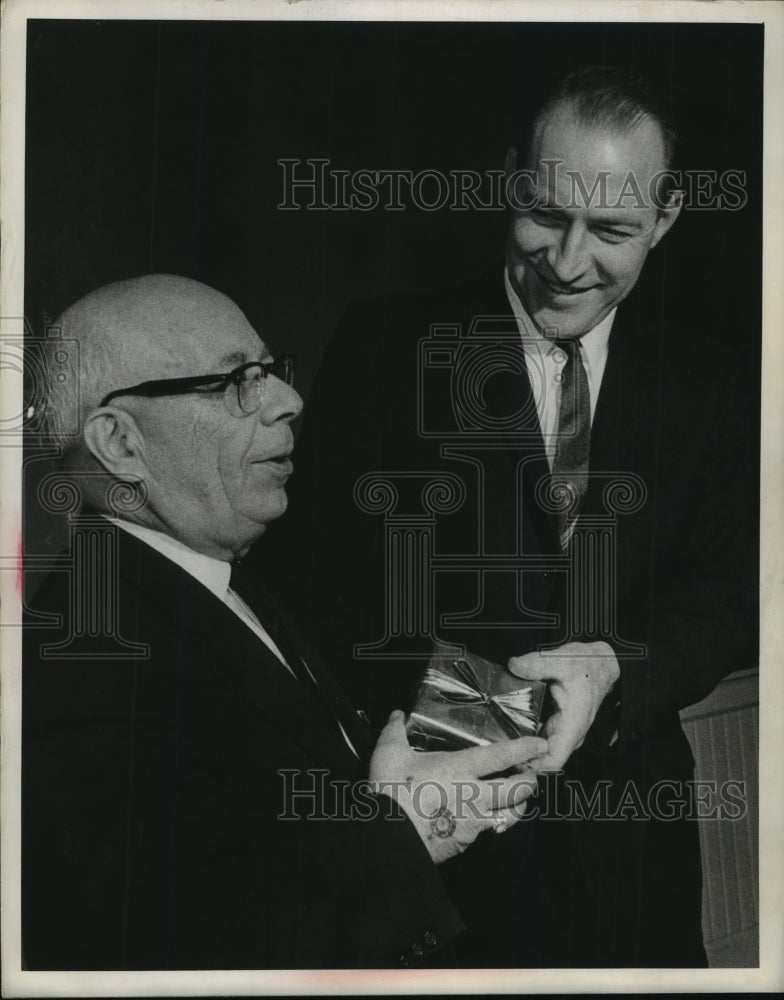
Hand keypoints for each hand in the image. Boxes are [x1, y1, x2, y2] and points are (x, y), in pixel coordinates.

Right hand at [369, 710, 546, 863]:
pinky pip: (488, 832)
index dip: (524, 749)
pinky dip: (492, 824)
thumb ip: (395, 731)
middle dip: (530, 783)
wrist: (387, 840)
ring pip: (510, 815)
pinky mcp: (466, 843)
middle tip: (532, 776)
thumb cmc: (391, 793)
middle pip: (517, 790)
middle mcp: (473, 795)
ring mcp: (473, 822)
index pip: (501, 756)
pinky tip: (485, 820)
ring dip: (517, 806)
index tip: (541, 745)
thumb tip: (396, 714)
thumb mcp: (388, 755)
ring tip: (516, 800)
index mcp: (459, 769)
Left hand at [508, 641, 619, 772]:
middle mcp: (569, 733)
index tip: (510, 761)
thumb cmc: (587, 665)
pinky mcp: (558, 725)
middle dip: (521, 761)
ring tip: (497, 745)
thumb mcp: (561, 660)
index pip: (553, 760)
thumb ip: (537, 664)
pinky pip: (541, 739)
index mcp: (572, 724)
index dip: (532, 767)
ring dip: (522, 751)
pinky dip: (526, 739)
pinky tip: (508, 731)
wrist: (602, 663)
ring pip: (541, 751)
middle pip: (544, 760)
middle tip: (494, 754)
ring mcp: (564, 731)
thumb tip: (513, 666)